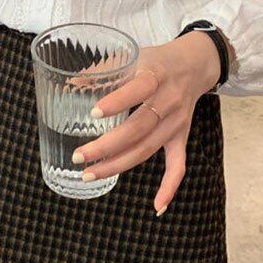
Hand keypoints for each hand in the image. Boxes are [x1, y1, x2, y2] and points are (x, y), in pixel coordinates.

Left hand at [71, 31, 222, 215]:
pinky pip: (178, 165)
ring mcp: (176, 122)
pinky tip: (157, 207)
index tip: (93, 112)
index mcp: (155, 75)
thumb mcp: (131, 55)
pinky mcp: (181, 136)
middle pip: (139, 128)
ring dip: (119, 165)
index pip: (138, 89)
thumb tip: (69, 83)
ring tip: (91, 174)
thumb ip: (102, 70)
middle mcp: (169, 101)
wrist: (193, 64)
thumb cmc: (155, 60)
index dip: (117, 101)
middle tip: (79, 155)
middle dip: (108, 145)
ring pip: (148, 148)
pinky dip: (170, 186)